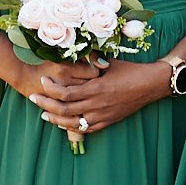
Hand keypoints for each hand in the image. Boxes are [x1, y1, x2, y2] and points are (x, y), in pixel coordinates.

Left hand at [26, 57, 165, 137]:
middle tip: (33, 98)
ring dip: (55, 119)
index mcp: (96, 88)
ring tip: (44, 114)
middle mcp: (97, 105)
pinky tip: (64, 123)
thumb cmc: (131, 71)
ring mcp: (103, 115)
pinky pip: (87, 129)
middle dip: (45, 104)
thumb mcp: (109, 63)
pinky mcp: (109, 121)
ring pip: (72, 122)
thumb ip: (89, 62)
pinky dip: (72, 128)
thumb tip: (72, 55)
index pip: (65, 93)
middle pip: (64, 109)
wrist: (152, 84)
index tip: (42, 81)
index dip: (50, 89)